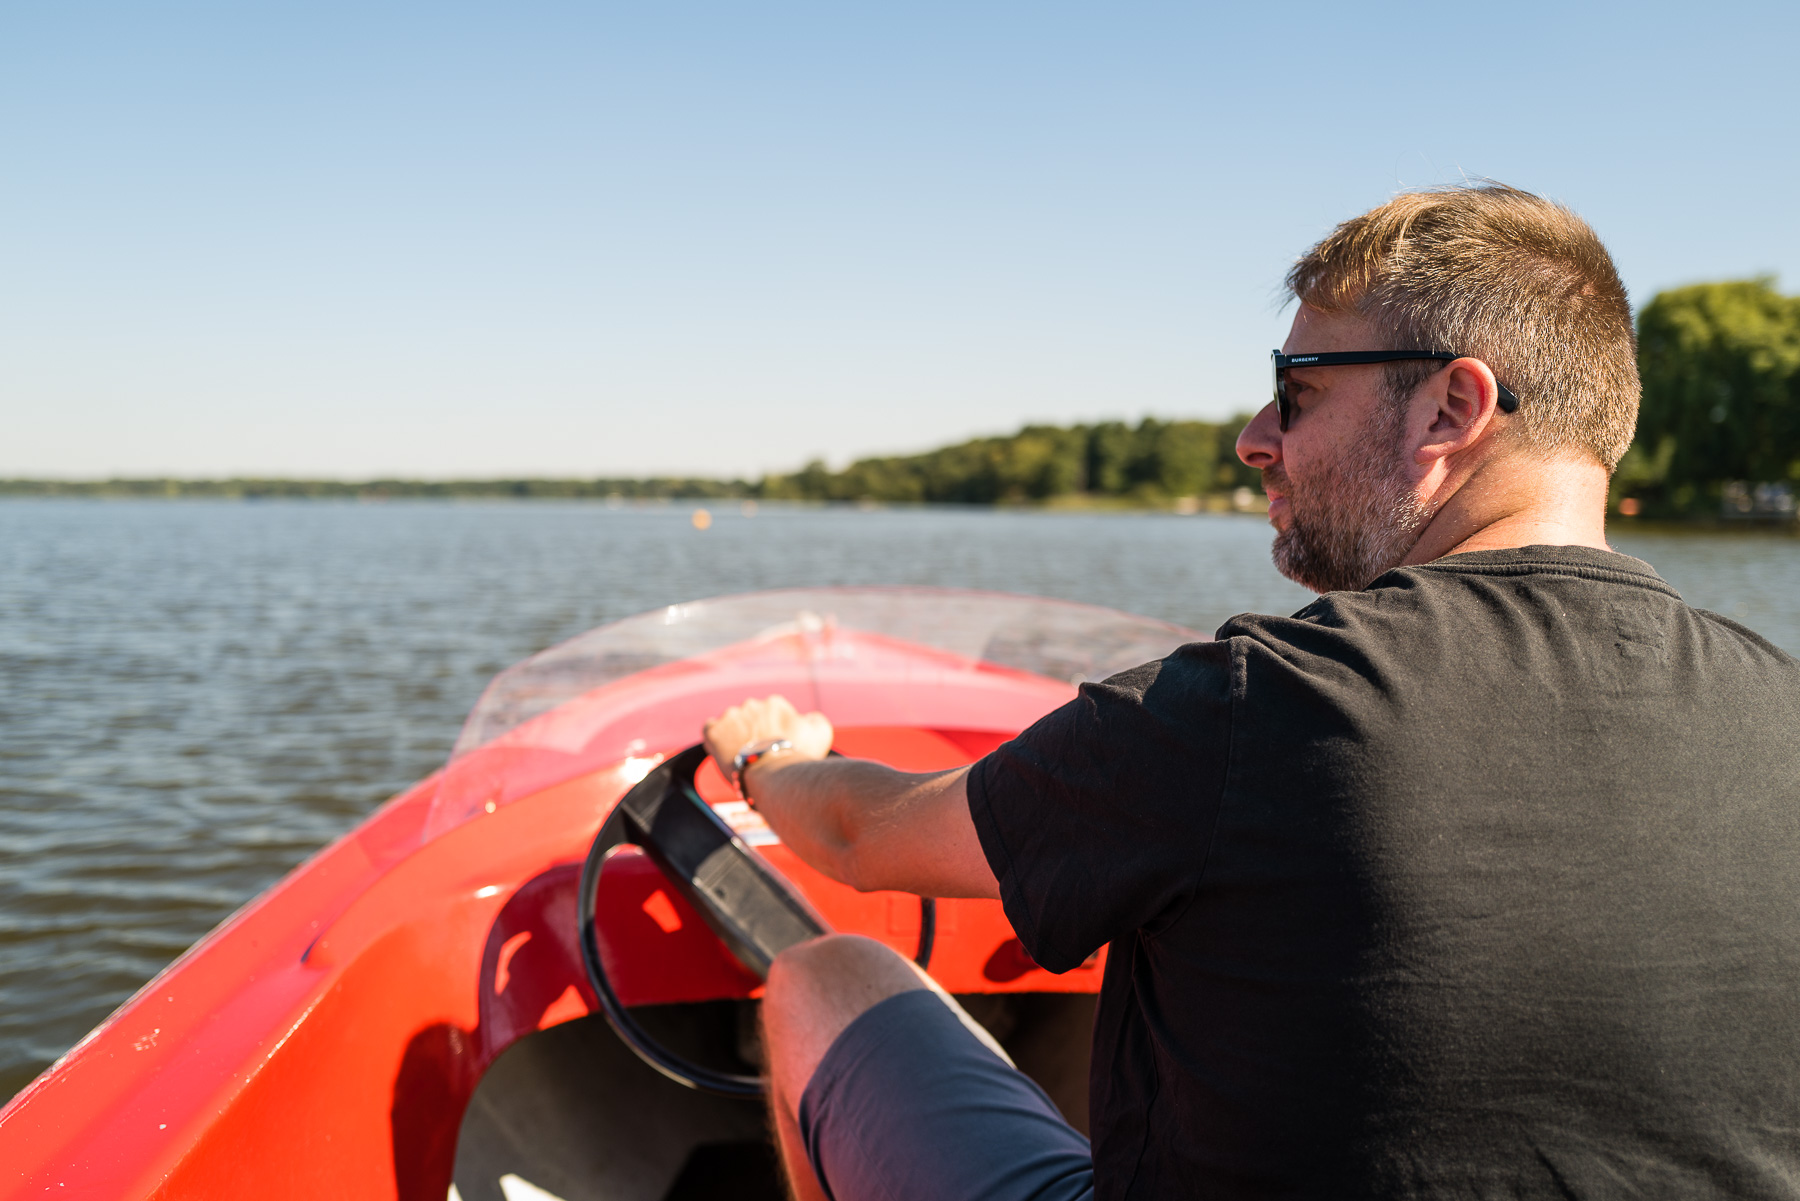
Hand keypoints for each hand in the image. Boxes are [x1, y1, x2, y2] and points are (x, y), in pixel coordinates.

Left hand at [703, 695, 833, 785]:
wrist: (773, 775)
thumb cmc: (798, 757)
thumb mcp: (821, 734)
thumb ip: (816, 720)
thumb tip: (808, 717)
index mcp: (775, 704)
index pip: (772, 715)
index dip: (773, 733)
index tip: (774, 748)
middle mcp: (752, 704)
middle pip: (751, 719)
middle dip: (754, 733)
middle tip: (758, 755)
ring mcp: (731, 716)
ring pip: (731, 724)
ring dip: (735, 737)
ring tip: (742, 758)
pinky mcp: (714, 730)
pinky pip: (711, 730)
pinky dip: (715, 740)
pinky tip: (724, 752)